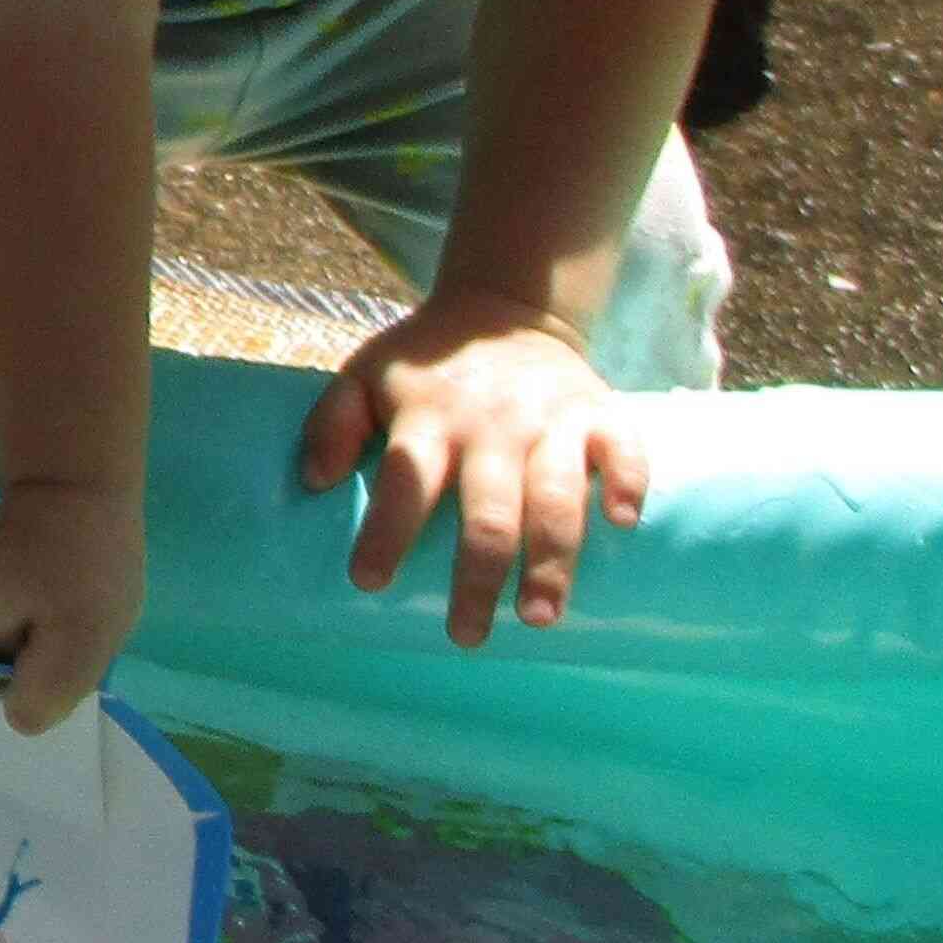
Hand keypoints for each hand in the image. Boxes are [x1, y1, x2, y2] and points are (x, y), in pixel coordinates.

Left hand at [298, 291, 646, 646]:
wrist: (504, 307)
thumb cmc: (426, 363)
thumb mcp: (363, 376)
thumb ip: (332, 425)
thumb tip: (315, 481)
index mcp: (429, 418)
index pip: (405, 482)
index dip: (386, 533)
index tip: (369, 584)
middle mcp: (492, 424)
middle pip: (487, 511)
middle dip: (479, 578)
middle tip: (467, 635)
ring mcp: (551, 419)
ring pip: (556, 497)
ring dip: (552, 560)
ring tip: (539, 617)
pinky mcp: (599, 412)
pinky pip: (623, 450)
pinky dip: (628, 484)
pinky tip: (622, 524)